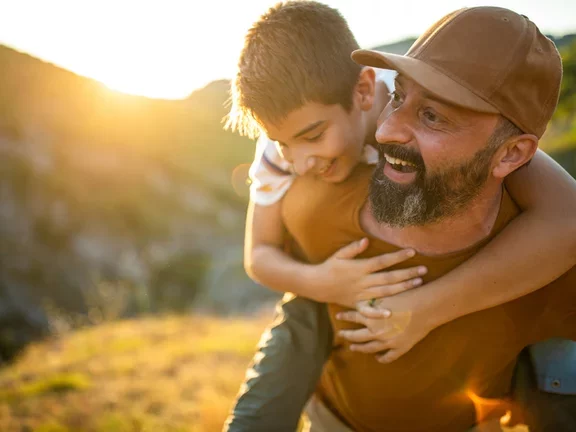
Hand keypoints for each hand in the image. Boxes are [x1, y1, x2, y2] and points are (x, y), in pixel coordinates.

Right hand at [310, 238, 426, 307]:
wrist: (317, 285)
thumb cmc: (330, 267)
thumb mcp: (339, 254)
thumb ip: (353, 248)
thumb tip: (367, 240)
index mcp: (360, 268)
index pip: (382, 261)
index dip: (397, 257)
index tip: (412, 251)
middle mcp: (362, 281)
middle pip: (388, 277)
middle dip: (407, 273)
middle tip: (424, 269)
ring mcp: (361, 294)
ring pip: (385, 292)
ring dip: (402, 288)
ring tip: (418, 283)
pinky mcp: (357, 304)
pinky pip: (369, 310)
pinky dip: (378, 312)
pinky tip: (391, 312)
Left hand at [335, 290, 435, 362]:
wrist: (425, 307)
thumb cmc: (406, 296)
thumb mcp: (384, 295)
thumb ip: (372, 301)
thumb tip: (361, 300)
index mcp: (370, 317)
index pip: (352, 317)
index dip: (344, 316)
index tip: (338, 316)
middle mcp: (376, 331)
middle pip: (356, 336)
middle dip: (347, 335)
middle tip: (340, 335)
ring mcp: (387, 342)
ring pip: (369, 348)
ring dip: (360, 348)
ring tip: (353, 348)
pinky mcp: (400, 348)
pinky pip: (388, 357)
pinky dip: (381, 358)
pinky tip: (377, 358)